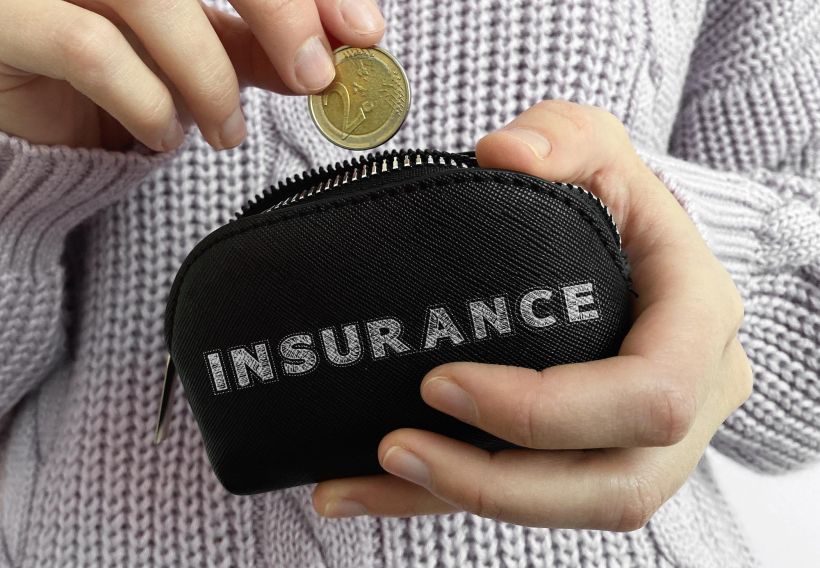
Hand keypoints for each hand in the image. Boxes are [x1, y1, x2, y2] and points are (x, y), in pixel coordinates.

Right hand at [0, 0, 383, 150]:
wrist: (21, 106)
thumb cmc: (111, 65)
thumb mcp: (197, 51)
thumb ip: (256, 44)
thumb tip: (332, 54)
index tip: (363, 30)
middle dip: (279, 11)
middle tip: (315, 73)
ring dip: (210, 77)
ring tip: (226, 132)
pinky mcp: (7, 15)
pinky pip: (90, 49)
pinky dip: (148, 103)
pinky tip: (164, 134)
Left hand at [312, 100, 752, 530]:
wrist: (631, 251)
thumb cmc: (614, 196)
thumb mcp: (595, 145)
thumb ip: (560, 135)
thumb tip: (506, 154)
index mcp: (699, 322)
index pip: (650, 394)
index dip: (549, 409)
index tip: (441, 382)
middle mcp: (692, 399)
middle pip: (617, 484)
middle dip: (499, 482)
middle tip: (395, 445)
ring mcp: (651, 441)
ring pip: (575, 511)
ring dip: (468, 500)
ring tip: (365, 479)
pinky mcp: (602, 458)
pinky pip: (537, 504)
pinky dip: (452, 500)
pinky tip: (371, 491)